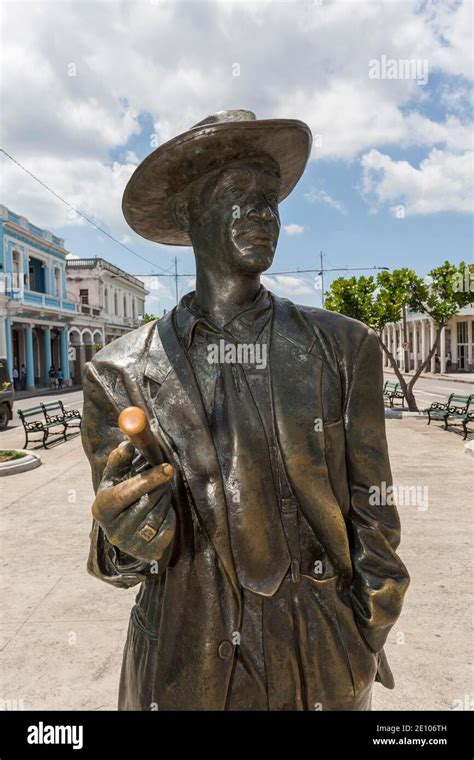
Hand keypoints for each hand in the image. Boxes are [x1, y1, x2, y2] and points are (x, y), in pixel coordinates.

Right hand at [92, 440, 175, 562]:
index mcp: (101, 508)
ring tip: (163, 492)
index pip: (126, 493)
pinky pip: (167, 529)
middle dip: (160, 486)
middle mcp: (112, 530)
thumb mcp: (114, 477)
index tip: (168, 468)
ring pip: (158, 516)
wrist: (124, 530)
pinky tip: (164, 510)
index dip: (148, 479)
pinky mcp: (148, 553)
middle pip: (146, 503)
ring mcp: (129, 545)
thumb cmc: (120, 494)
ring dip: (165, 500)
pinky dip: (170, 516)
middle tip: (167, 475)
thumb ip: (119, 459)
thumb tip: (127, 445)